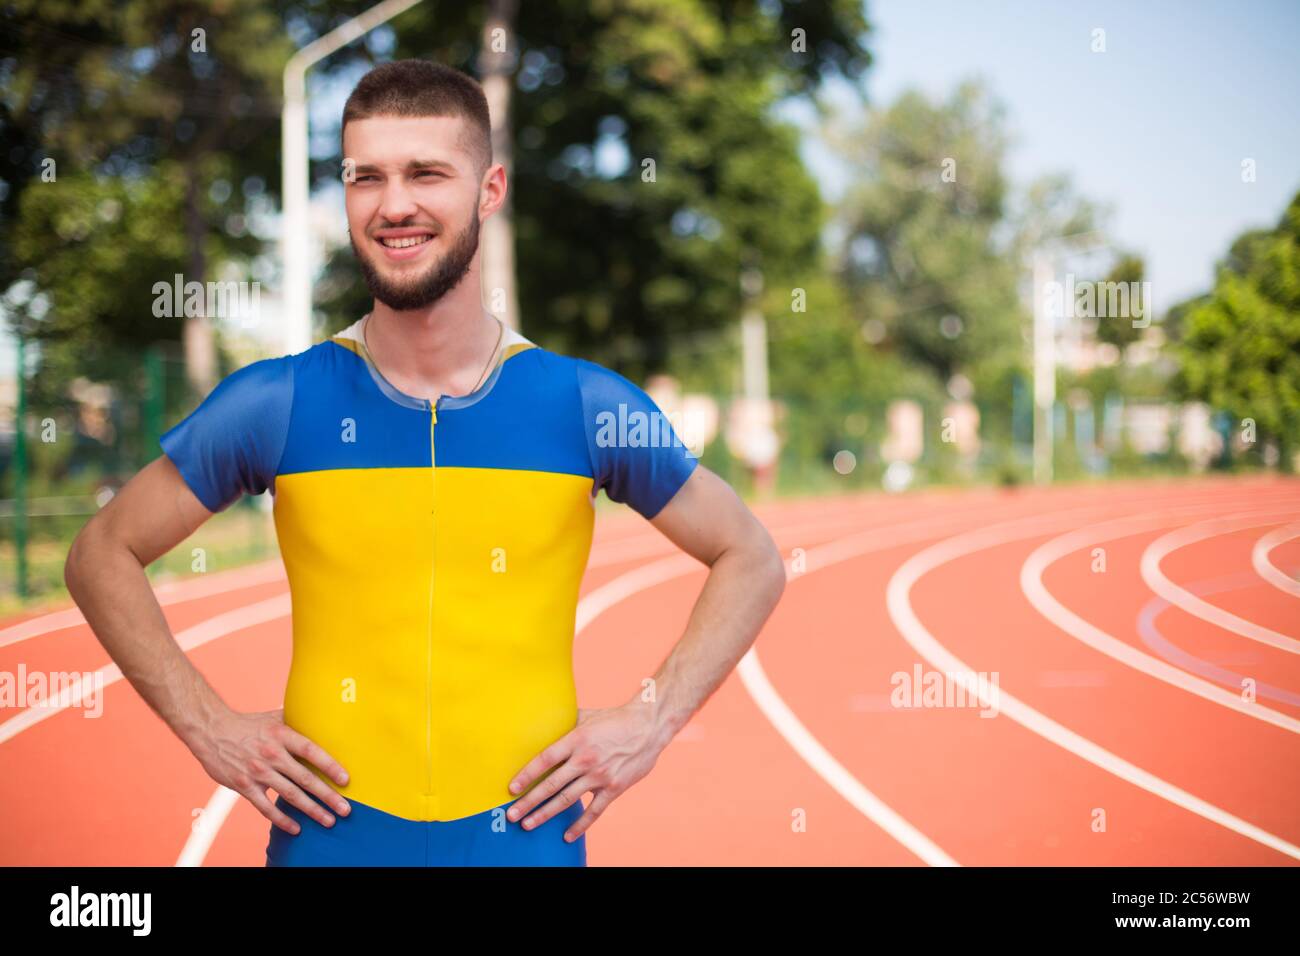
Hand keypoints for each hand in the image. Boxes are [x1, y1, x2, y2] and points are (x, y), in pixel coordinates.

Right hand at [190, 707, 350, 834]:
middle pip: (305, 778)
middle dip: (327, 796)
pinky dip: (282, 820)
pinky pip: (265, 807)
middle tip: (345, 809)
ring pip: (289, 795)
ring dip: (311, 810)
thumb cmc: (249, 724)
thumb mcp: (274, 717)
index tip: (346, 779)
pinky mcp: (244, 786)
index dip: (330, 765)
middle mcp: (272, 754)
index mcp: (282, 735)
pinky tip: (296, 828)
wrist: (211, 731)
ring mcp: (258, 771)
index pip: (311, 751)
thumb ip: (298, 719)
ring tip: (328, 821)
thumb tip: (323, 715)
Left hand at [505, 702, 663, 842]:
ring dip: (545, 814)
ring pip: (566, 800)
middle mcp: (585, 759)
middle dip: (528, 802)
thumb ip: (564, 723)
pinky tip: (566, 835)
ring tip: (528, 824)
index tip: (512, 788)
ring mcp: (600, 776)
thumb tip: (542, 724)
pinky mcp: (614, 788)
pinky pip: (593, 811)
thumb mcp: (587, 716)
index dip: (526, 775)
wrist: (648, 727)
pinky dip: (579, 825)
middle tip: (512, 815)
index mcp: (576, 739)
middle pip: (551, 784)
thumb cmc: (614, 720)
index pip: (545, 760)